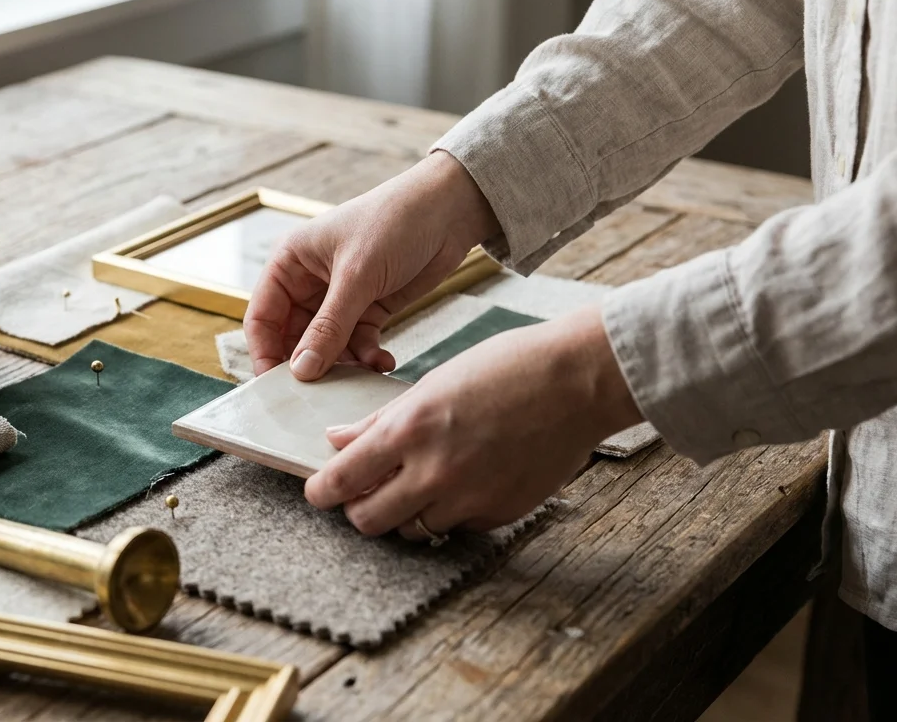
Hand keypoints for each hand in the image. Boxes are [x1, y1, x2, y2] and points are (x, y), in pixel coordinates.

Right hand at [245, 152, 500, 379]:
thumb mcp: (357, 276)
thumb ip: (328, 328)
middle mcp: (309, 282)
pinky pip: (357, 344)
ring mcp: (340, 298)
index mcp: (290, 263)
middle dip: (307, 364)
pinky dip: (366, 357)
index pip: (262, 318)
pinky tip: (382, 361)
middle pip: (292, 338)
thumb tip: (301, 371)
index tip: (275, 386)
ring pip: (327, 346)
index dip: (264, 353)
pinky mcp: (370, 308)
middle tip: (320, 392)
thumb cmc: (394, 221)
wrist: (450, 209)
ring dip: (342, 364)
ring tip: (360, 374)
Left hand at [304, 304, 643, 536]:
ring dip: (407, 513)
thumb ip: (380, 421)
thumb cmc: (507, 368)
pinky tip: (464, 480)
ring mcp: (469, 497)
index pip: (341, 481)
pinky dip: (451, 512)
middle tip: (367, 492)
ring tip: (420, 482)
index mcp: (410, 430)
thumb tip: (337, 441)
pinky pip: (457, 526)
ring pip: (413, 529)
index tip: (319, 491)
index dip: (321, 491)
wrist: (578, 380)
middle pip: (369, 521)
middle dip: (360, 509)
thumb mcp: (433, 384)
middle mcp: (434, 471)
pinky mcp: (500, 512)